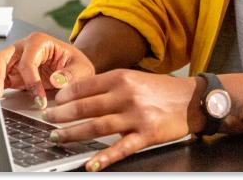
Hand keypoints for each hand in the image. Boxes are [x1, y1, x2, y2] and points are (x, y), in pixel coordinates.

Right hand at [0, 32, 95, 107]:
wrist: (74, 69)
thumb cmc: (76, 64)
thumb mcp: (81, 68)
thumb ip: (71, 74)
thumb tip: (57, 80)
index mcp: (39, 42)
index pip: (28, 62)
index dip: (32, 82)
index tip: (40, 100)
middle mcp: (23, 48)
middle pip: (2, 58)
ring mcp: (15, 61)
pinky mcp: (12, 74)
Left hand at [44, 69, 204, 171]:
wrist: (193, 99)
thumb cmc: (162, 90)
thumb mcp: (135, 78)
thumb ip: (111, 85)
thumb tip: (80, 93)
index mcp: (122, 78)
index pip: (85, 86)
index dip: (65, 95)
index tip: (53, 102)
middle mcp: (127, 95)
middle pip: (86, 106)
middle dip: (62, 115)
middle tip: (48, 120)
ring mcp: (136, 116)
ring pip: (97, 126)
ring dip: (73, 133)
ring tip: (57, 137)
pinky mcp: (146, 135)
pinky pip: (121, 148)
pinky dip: (104, 157)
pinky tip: (91, 164)